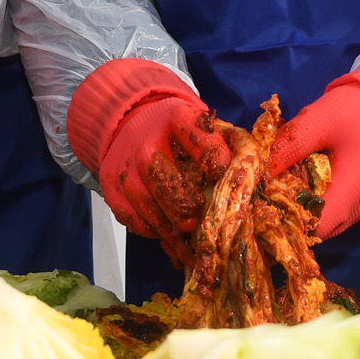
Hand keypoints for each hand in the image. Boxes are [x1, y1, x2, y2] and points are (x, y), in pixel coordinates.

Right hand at [96, 95, 232, 243]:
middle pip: (161, 175)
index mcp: (176, 117)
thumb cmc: (176, 131)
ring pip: (145, 203)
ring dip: (169, 227)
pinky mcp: (112, 187)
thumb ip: (224, 146)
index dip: (213, 158)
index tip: (222, 176)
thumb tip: (248, 180)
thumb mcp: (200, 125)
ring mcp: (125, 165)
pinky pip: (131, 216)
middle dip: (181, 204)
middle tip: (197, 222)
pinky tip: (167, 233)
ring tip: (189, 241)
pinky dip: (151, 229)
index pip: (197, 135)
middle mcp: (146, 140)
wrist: (132, 121)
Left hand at [268, 34, 359, 238]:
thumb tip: (261, 171)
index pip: (313, 228)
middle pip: (321, 229)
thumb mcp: (320, 119)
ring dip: (308, 207)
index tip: (263, 201)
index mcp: (353, 192)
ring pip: (332, 220)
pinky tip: (309, 178)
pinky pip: (343, 208)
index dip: (285, 219)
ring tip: (287, 182)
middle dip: (293, 213)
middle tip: (270, 190)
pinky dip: (324, 200)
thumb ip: (290, 146)